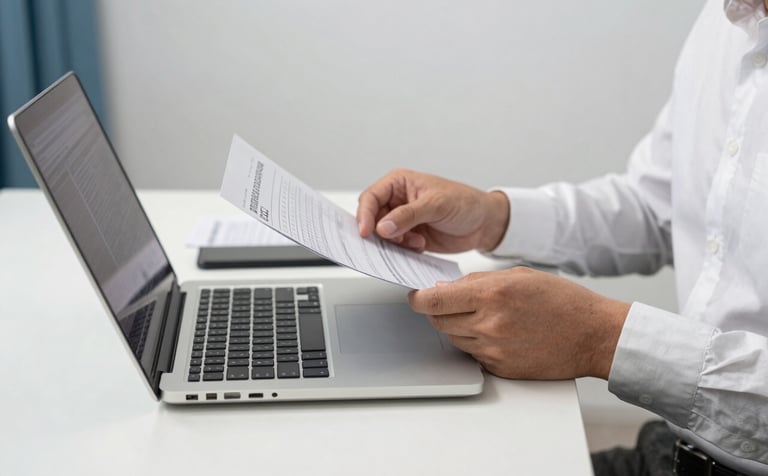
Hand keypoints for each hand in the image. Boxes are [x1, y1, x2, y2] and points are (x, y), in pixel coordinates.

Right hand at [357, 169, 509, 252]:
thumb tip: (383, 227)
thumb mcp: (436, 204)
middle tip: (393, 241)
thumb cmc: (464, 202)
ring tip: (416, 242)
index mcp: (399, 183)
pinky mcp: (409, 237)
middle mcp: (397, 201)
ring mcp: (402, 220)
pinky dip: (403, 251)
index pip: (371, 197)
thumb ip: (408, 215)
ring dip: (395, 243)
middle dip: (379, 233)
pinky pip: (395, 247)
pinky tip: (421, 246)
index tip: (366, 232)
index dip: (365, 215)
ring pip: (382, 236)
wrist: (483, 224)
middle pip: (372, 219)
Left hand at [408, 267, 629, 379]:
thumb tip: (445, 288)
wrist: (593, 335)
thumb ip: (477, 282)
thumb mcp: (518, 276)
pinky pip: (473, 355)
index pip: (434, 301)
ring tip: (482, 317)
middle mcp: (489, 324)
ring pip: (454, 339)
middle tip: (449, 304)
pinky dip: (476, 344)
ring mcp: (494, 349)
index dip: (418, 299)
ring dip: (457, 327)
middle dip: (436, 312)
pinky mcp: (500, 368)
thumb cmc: (562, 301)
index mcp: (492, 295)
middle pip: (438, 322)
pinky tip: (497, 333)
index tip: (416, 297)